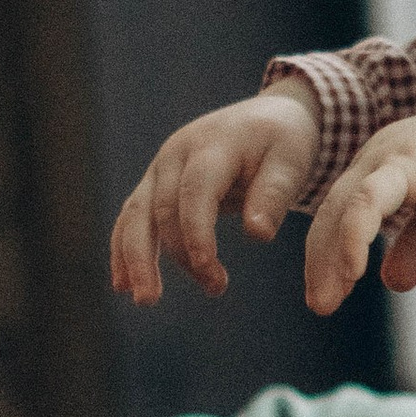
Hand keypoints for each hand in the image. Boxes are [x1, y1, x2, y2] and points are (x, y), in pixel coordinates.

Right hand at [112, 82, 319, 303]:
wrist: (266, 116)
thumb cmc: (283, 141)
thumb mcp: (291, 162)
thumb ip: (274, 195)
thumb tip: (258, 235)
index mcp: (212, 145)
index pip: (195, 190)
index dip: (197, 230)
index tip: (208, 267)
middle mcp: (176, 153)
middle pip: (161, 207)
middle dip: (178, 255)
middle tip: (211, 290)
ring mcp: (160, 168)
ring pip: (136, 215)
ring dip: (136, 258)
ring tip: (145, 300)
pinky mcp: (155, 184)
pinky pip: (133, 218)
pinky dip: (125, 250)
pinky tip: (124, 285)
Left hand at [303, 103, 415, 317]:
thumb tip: (392, 283)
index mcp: (382, 166)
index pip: (340, 213)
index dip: (328, 254)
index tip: (327, 295)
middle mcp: (377, 155)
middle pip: (332, 212)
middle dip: (321, 262)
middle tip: (320, 306)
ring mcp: (389, 155)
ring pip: (342, 208)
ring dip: (329, 258)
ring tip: (326, 300)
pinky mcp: (408, 164)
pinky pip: (368, 201)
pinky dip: (354, 237)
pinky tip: (352, 272)